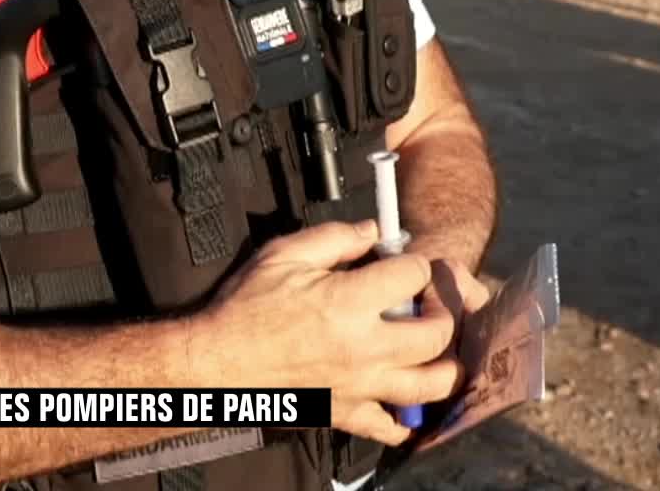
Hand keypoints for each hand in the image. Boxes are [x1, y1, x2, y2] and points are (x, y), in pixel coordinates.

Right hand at [196, 220, 461, 447]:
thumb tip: (373, 232)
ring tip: (430, 348)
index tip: (405, 265)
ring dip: (443, 364)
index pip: (414, 275)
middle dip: (442, 310)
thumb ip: (335, 237)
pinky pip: (391, 427)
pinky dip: (405, 417)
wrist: (216, 365)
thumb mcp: (284, 254)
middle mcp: (365, 348)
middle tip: (426, 304)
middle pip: (438, 332)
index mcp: (350, 302)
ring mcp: (360, 386)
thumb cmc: (245, 307)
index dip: (416, 263)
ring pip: (431, 384)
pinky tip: (402, 397)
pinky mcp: (347, 414)